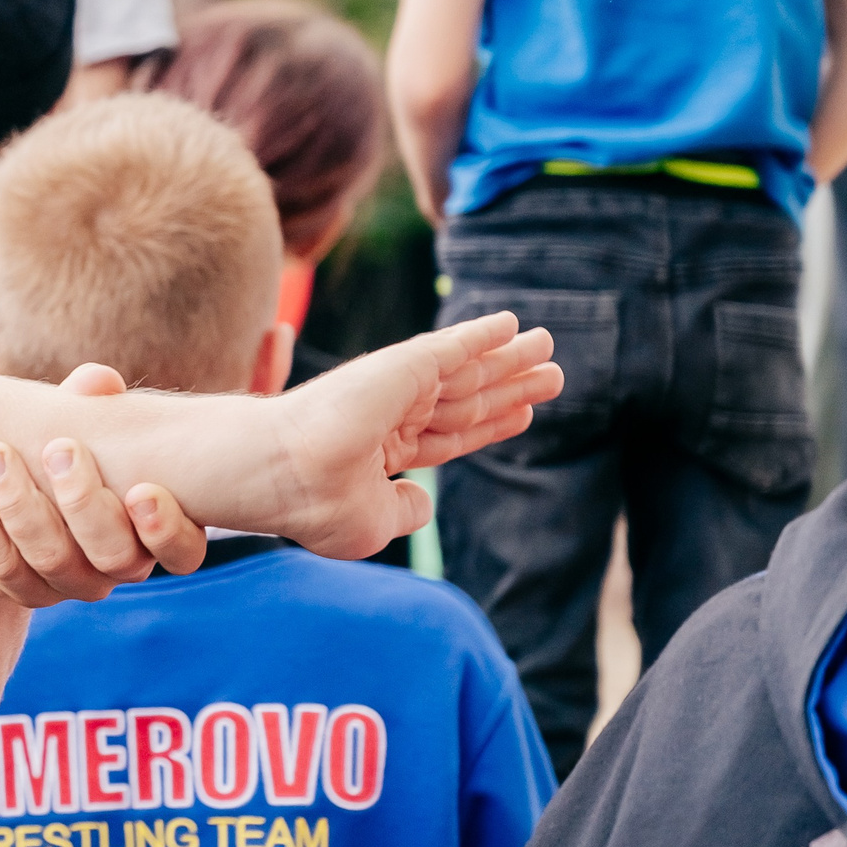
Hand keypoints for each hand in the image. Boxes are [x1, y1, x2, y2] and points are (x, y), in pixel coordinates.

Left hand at [0, 363, 208, 606]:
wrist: (8, 493)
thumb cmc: (65, 442)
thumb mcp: (79, 416)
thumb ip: (89, 397)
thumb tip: (94, 381)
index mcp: (153, 525)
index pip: (183, 551)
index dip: (166, 530)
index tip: (141, 490)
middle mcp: (120, 564)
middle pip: (114, 556)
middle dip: (84, 502)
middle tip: (59, 448)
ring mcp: (72, 583)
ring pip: (54, 562)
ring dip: (22, 508)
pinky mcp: (24, 588)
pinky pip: (5, 572)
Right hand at [267, 311, 556, 559]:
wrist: (294, 477)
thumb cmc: (320, 505)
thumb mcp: (374, 523)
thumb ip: (405, 511)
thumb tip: (423, 500)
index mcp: (383, 452)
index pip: (451, 434)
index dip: (490, 424)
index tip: (525, 414)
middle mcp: (392, 415)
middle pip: (467, 399)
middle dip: (510, 385)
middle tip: (552, 373)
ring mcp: (397, 388)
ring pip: (469, 372)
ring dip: (510, 357)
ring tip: (547, 344)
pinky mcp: (403, 365)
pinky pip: (452, 345)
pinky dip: (480, 333)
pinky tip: (508, 323)